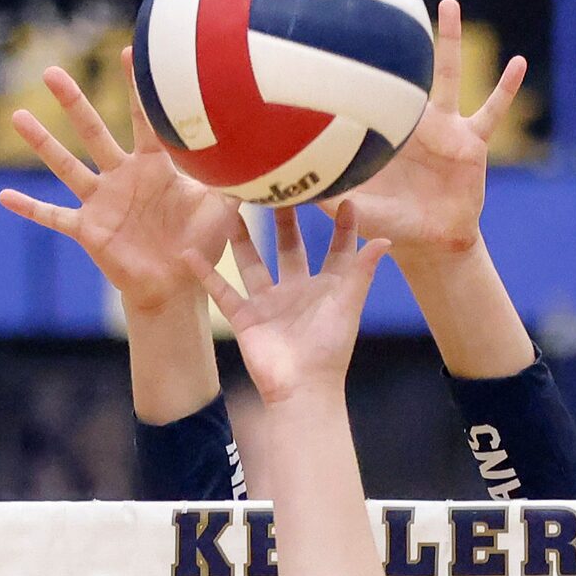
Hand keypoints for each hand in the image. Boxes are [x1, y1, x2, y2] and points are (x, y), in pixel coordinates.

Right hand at [0, 53, 241, 313]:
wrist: (177, 287)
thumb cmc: (201, 246)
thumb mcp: (225, 211)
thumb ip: (241, 179)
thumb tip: (274, 151)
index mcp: (153, 167)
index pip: (144, 120)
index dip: (137, 90)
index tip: (128, 51)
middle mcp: (122, 178)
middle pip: (93, 133)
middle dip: (73, 103)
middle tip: (50, 71)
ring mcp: (102, 202)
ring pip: (67, 166)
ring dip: (43, 144)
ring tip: (17, 118)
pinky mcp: (89, 231)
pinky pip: (55, 217)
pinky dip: (31, 209)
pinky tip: (4, 197)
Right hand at [189, 201, 389, 403]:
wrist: (301, 389)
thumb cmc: (329, 350)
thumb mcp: (348, 306)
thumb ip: (362, 272)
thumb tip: (385, 239)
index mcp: (326, 289)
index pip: (336, 250)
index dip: (341, 226)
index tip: (343, 196)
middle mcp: (296, 291)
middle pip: (289, 247)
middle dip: (284, 219)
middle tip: (277, 186)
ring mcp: (269, 304)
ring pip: (252, 262)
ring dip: (240, 237)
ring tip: (229, 206)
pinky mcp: (246, 318)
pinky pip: (222, 291)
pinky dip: (205, 273)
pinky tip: (190, 250)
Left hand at [320, 0, 526, 261]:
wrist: (430, 240)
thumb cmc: (390, 222)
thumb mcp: (354, 208)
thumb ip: (326, 196)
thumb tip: (286, 193)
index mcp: (388, 130)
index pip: (372, 91)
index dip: (358, 65)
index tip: (341, 24)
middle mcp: (417, 121)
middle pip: (406, 70)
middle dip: (399, 35)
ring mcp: (448, 128)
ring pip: (448, 76)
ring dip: (449, 39)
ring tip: (448, 3)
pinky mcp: (473, 143)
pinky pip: (492, 111)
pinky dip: (506, 88)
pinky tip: (518, 63)